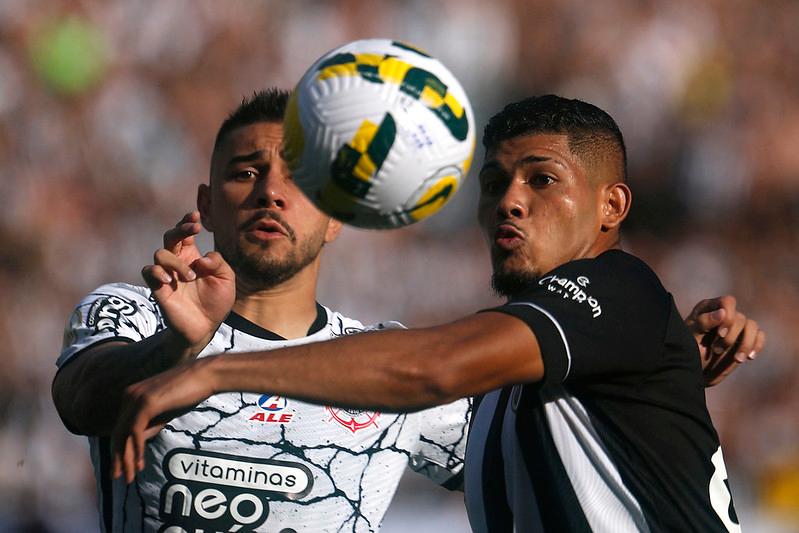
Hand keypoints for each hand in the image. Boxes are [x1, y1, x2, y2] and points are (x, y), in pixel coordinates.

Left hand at [111, 358, 216, 482]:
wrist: (204, 375)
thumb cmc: (189, 391)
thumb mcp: (165, 412)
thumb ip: (150, 424)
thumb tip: (137, 442)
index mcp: (131, 396)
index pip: (121, 428)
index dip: (121, 451)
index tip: (124, 468)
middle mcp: (129, 396)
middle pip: (118, 433)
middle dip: (118, 458)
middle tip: (117, 478)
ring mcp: (136, 398)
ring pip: (123, 435)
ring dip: (126, 458)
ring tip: (128, 477)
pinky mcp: (146, 402)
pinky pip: (135, 431)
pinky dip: (136, 449)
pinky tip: (139, 463)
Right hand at [141, 212, 234, 351]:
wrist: (205, 327)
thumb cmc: (217, 301)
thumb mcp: (226, 279)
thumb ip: (218, 263)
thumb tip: (201, 258)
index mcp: (193, 257)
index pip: (186, 233)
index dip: (187, 221)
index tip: (196, 216)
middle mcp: (178, 262)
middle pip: (170, 236)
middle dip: (180, 229)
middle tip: (194, 229)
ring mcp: (167, 274)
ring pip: (161, 253)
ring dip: (176, 262)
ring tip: (191, 277)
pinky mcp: (158, 288)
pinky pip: (149, 271)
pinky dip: (157, 271)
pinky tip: (169, 279)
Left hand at [685, 296, 765, 386]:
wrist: (694, 369)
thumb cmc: (688, 350)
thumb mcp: (691, 336)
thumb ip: (704, 323)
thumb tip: (722, 313)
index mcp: (709, 308)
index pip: (728, 302)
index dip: (729, 316)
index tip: (720, 334)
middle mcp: (724, 314)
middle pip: (740, 318)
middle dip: (731, 337)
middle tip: (716, 350)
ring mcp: (736, 326)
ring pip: (752, 326)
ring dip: (746, 343)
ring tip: (737, 359)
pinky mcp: (744, 338)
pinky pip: (760, 335)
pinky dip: (757, 345)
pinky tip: (749, 357)